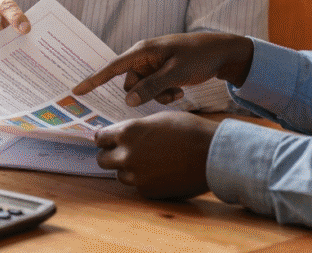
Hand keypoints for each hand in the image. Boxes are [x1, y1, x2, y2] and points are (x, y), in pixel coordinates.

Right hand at [72, 32, 253, 106]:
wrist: (222, 52)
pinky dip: (164, 93)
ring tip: (177, 92)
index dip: (94, 80)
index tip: (76, 91)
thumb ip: (151, 87)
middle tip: (169, 93)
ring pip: (142, 90)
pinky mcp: (161, 71)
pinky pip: (153, 89)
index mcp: (143, 51)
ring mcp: (153, 65)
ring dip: (157, 95)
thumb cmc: (198, 57)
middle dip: (145, 94)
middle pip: (130, 84)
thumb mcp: (175, 73)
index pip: (113, 68)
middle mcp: (144, 57)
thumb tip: (127, 100)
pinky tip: (180, 90)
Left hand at [95, 111, 218, 198]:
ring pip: (120, 174)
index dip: (105, 138)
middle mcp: (127, 155)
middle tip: (125, 152)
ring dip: (128, 169)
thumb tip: (122, 135)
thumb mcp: (158, 120)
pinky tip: (161, 172)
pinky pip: (137, 186)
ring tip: (150, 161)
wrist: (212, 154)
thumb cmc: (188, 130)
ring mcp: (136, 176)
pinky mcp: (148, 191)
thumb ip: (136, 128)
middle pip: (102, 160)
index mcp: (127, 132)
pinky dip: (144, 180)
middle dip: (111, 155)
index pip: (99, 138)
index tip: (109, 140)